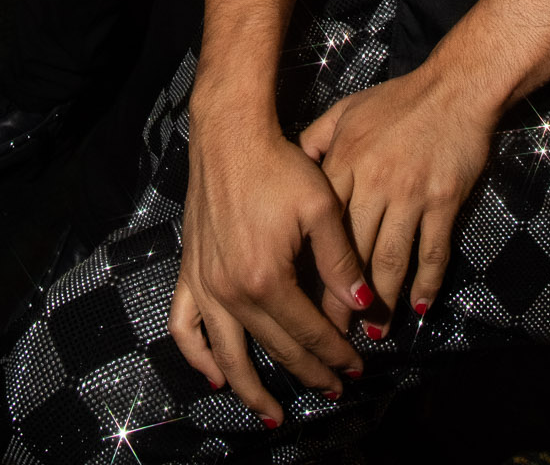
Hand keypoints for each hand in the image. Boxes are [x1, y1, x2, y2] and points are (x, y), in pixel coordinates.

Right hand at [170, 118, 366, 422]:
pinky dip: (198, 357)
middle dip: (309, 373)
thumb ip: (341, 262)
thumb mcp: (322, 206)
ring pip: (228, 354)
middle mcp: (231, 291)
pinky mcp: (190, 271)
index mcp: (266, 278)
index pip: (309, 332)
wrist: (230, 135)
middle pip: (275, 347)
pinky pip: (185, 328)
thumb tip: (363, 308)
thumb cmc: (279, 165)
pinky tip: (216, 375)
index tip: (358, 370)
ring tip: (273, 413)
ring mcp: (206, 284)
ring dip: (251, 388)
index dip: (336, 354)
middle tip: (335, 389)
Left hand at [299, 63, 495, 326]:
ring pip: (391, 259)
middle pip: (353, 251)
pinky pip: (433, 251)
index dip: (314, 263)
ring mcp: (410, 194)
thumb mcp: (346, 111)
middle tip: (336, 332)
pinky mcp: (443, 200)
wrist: (454, 90)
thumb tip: (293, 167)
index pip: (322, 224)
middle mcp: (374, 182)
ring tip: (375, 331)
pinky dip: (426, 283)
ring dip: (382, 301)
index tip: (304, 295)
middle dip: (343, 297)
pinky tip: (419, 306)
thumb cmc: (397, 101)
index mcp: (344, 160)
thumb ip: (318, 139)